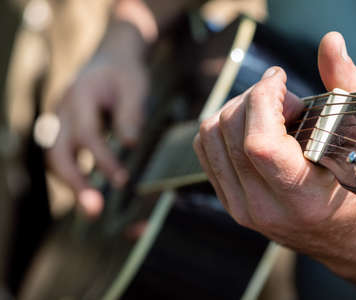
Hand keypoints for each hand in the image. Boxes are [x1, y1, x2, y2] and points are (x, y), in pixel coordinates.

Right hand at [46, 23, 148, 217]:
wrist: (110, 60)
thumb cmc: (124, 74)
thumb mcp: (135, 87)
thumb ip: (131, 114)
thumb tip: (129, 145)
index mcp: (81, 95)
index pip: (87, 133)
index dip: (103, 159)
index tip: (122, 180)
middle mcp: (62, 109)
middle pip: (57, 152)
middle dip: (74, 182)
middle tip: (94, 210)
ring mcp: (58, 120)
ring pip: (53, 158)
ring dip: (70, 184)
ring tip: (93, 209)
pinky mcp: (62, 130)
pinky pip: (60, 157)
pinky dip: (71, 176)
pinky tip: (89, 191)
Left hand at [194, 32, 355, 260]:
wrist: (340, 234)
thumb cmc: (354, 185)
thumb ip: (345, 85)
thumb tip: (330, 43)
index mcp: (301, 198)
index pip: (259, 143)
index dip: (263, 99)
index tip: (279, 81)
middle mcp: (263, 207)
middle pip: (229, 132)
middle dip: (253, 98)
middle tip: (283, 102)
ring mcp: (239, 207)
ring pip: (209, 136)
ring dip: (237, 109)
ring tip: (269, 115)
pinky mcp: (227, 200)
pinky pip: (205, 149)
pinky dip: (223, 126)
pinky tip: (251, 126)